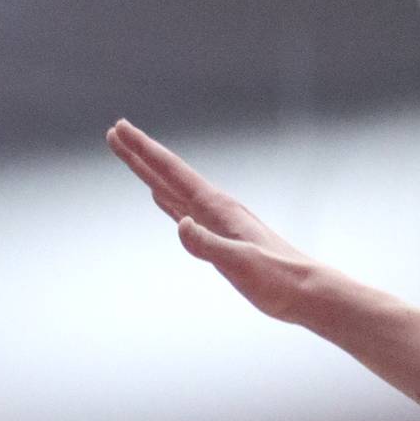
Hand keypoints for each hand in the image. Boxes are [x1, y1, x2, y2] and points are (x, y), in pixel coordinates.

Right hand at [106, 119, 330, 325]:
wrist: (304, 291)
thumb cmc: (277, 279)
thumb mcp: (241, 264)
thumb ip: (208, 245)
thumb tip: (180, 224)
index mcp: (217, 208)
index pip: (171, 173)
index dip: (143, 151)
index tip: (119, 130)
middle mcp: (214, 207)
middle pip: (168, 174)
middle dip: (140, 153)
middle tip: (115, 131)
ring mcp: (215, 221)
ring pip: (172, 189)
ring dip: (149, 173)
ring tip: (131, 157)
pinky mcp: (216, 236)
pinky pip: (182, 210)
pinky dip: (165, 199)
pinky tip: (158, 196)